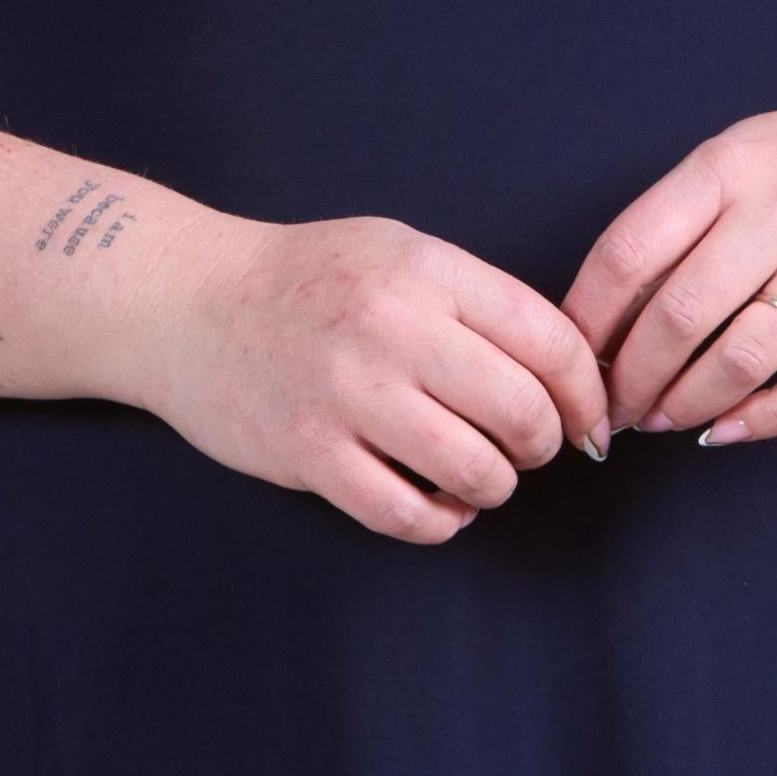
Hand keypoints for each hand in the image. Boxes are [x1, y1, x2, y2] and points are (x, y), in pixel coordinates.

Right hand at [132, 211, 613, 540]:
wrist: (186, 302)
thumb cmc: (306, 279)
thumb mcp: (400, 255)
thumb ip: (477, 300)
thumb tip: (571, 371)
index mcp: (426, 272)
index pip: (550, 339)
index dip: (587, 391)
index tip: (590, 417)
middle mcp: (392, 329)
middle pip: (523, 411)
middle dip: (546, 443)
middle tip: (531, 448)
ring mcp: (348, 395)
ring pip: (476, 470)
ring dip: (497, 485)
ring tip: (482, 475)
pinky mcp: (309, 453)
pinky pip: (408, 514)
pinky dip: (441, 521)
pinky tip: (438, 504)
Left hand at [562, 79, 776, 447]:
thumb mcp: (743, 160)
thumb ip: (677, 222)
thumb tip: (599, 315)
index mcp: (728, 167)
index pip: (628, 252)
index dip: (587, 321)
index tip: (570, 362)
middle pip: (678, 316)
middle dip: (631, 379)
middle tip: (613, 411)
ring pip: (742, 357)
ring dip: (688, 403)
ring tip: (663, 419)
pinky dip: (762, 419)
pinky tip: (727, 429)